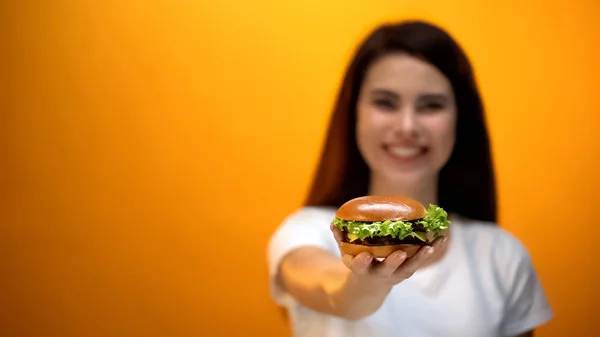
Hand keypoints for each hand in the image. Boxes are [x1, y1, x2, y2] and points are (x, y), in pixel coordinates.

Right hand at [330, 224, 447, 286]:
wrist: (370, 285)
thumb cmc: (358, 261)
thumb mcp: (345, 252)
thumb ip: (340, 237)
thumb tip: (335, 222)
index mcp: (363, 269)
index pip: (361, 267)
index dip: (362, 262)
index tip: (364, 257)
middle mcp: (381, 273)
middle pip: (388, 269)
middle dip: (394, 262)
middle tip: (400, 254)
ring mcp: (396, 273)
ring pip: (410, 267)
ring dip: (421, 257)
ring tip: (430, 246)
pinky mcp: (408, 270)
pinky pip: (421, 260)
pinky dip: (432, 250)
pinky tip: (442, 238)